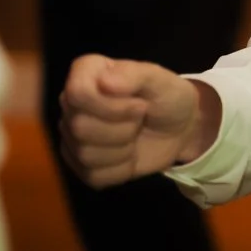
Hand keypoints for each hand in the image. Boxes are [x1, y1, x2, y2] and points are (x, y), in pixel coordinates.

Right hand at [60, 55, 212, 187]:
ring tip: (136, 135)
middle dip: (123, 128)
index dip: (110, 106)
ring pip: (85, 154)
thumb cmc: (167, 97)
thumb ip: (135, 74)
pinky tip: (131, 155)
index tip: (140, 105)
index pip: (77, 93)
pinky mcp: (80, 165)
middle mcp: (71, 104)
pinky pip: (93, 176)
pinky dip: (121, 169)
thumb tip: (104, 81)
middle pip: (79, 126)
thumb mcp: (161, 80)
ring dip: (124, 149)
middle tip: (141, 119)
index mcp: (87, 74)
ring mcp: (72, 136)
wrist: (179, 128)